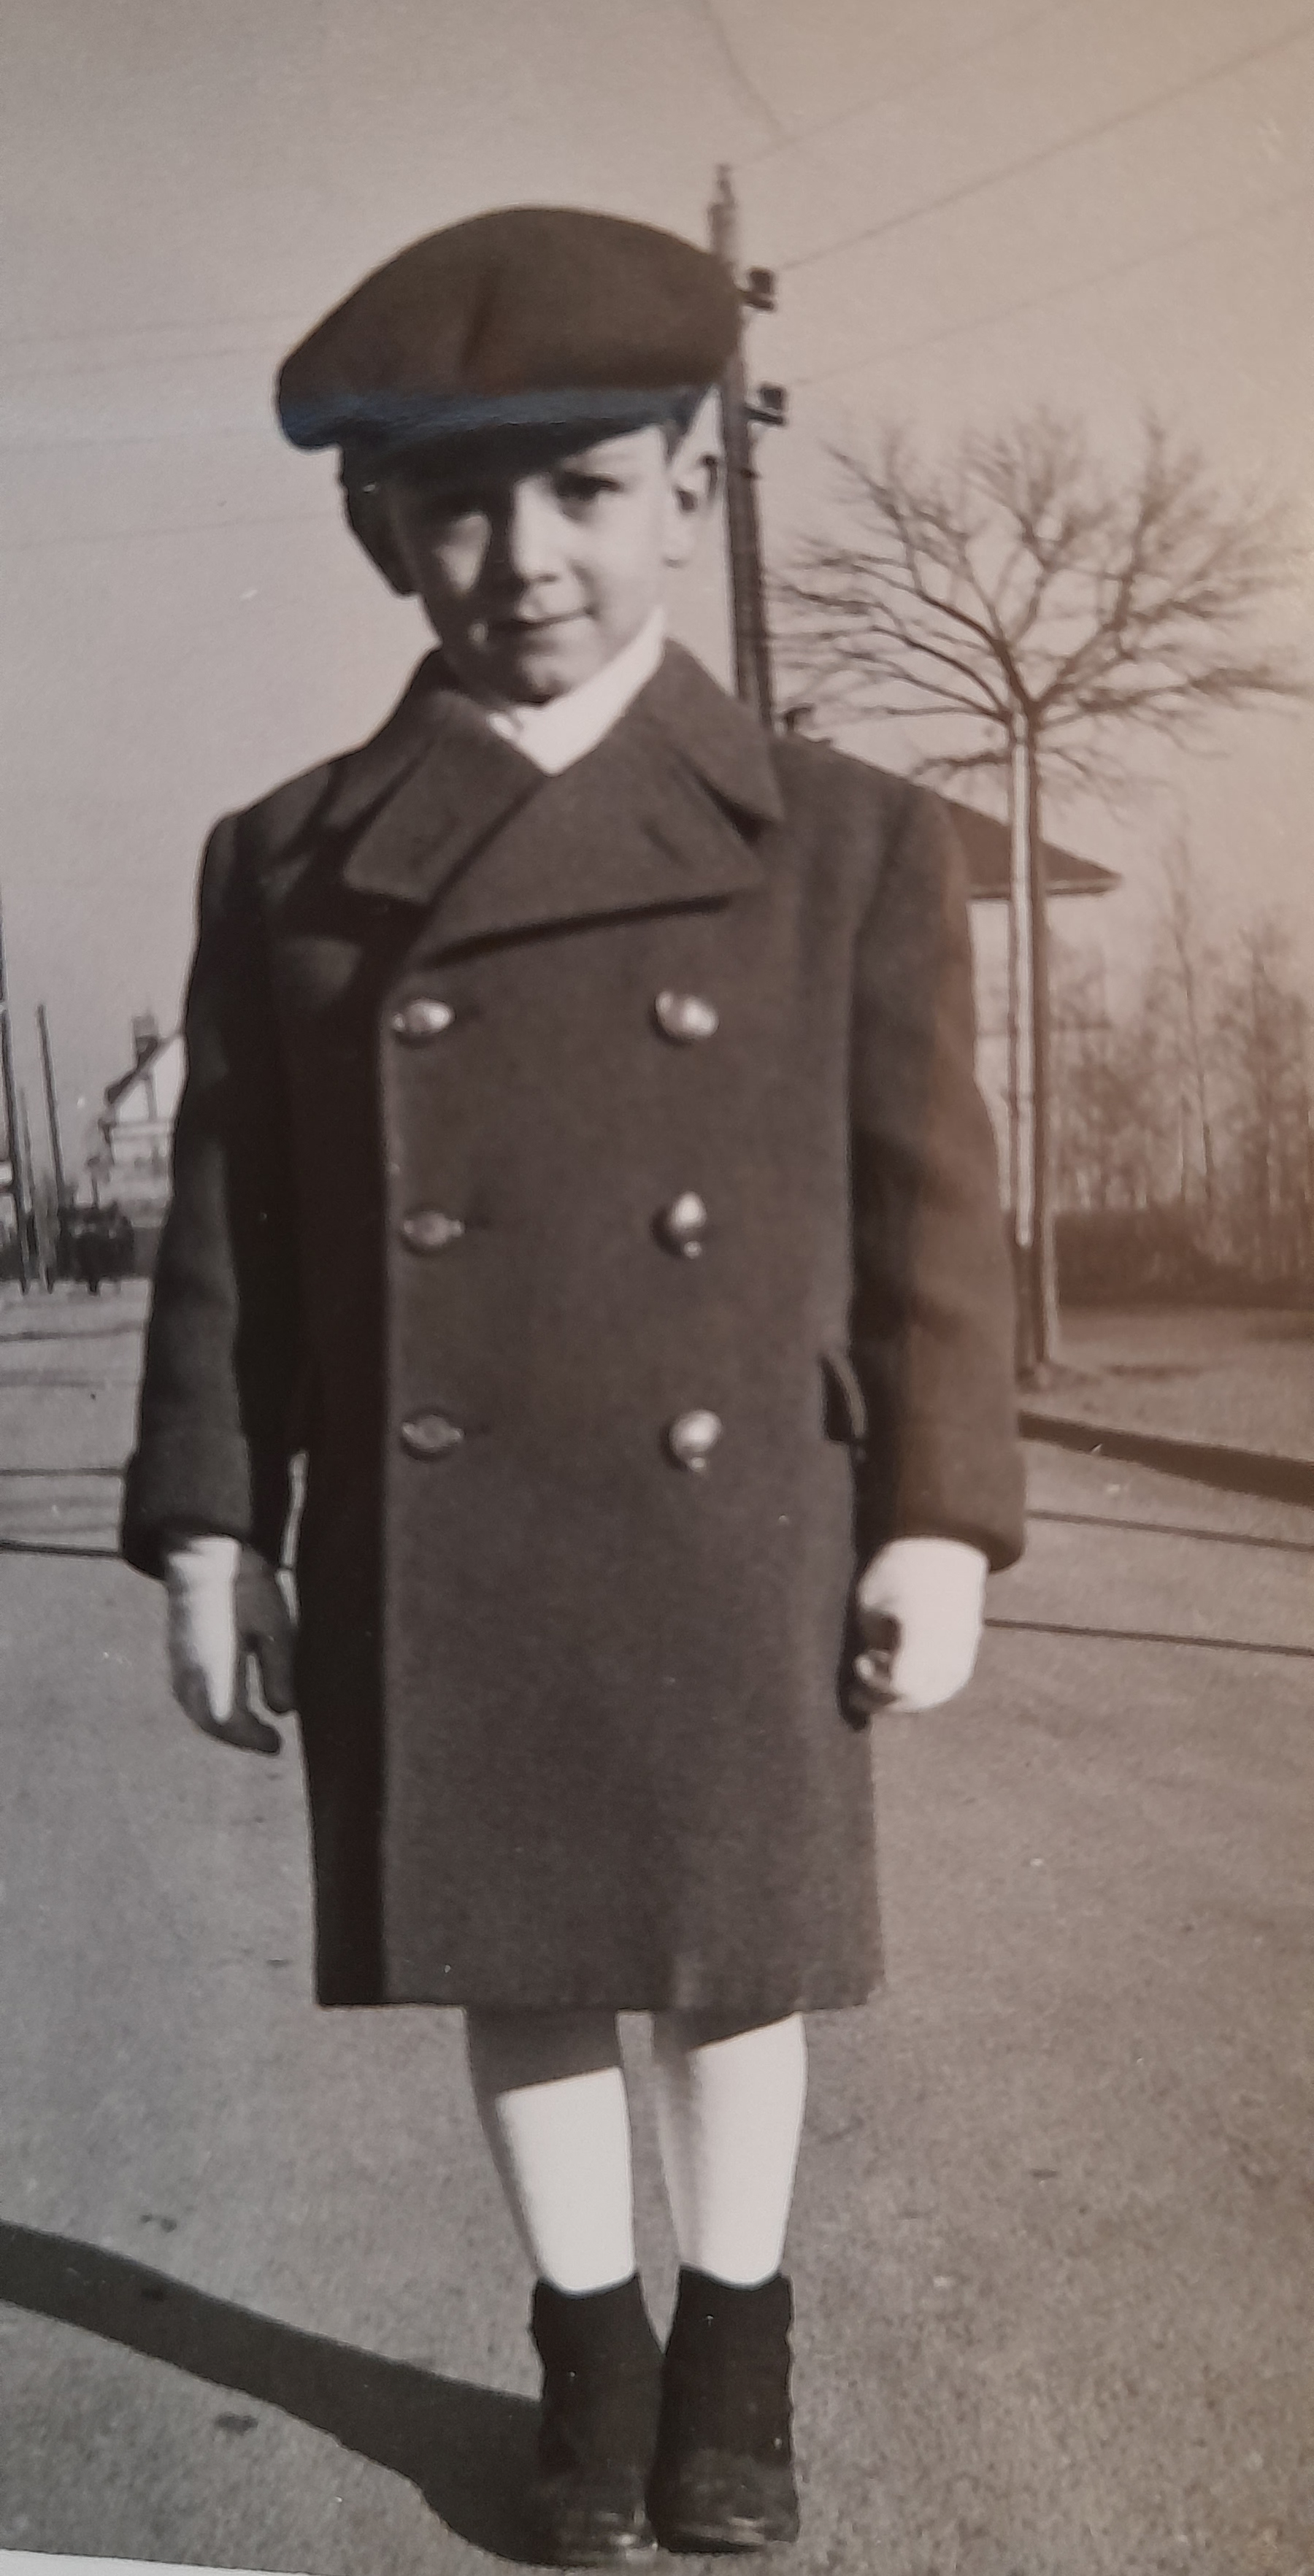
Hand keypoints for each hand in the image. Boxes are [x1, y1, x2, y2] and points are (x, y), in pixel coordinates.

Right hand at [164, 1536, 295, 1755]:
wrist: (204, 1553)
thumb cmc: (245, 1586)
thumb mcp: (275, 1627)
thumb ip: (278, 1672)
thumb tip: (283, 1712)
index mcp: (215, 1669)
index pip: (230, 1723)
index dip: (253, 1740)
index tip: (277, 1744)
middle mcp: (190, 1673)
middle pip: (210, 1723)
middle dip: (239, 1738)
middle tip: (267, 1741)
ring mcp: (178, 1663)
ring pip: (196, 1712)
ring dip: (222, 1726)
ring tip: (250, 1727)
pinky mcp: (176, 1654)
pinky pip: (188, 1696)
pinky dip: (208, 1710)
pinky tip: (227, 1704)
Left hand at [849, 1536, 986, 1716]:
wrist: (945, 1545)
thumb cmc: (899, 1568)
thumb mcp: (870, 1602)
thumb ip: (873, 1640)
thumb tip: (876, 1664)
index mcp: (924, 1633)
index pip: (903, 1685)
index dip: (876, 1684)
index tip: (861, 1659)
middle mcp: (950, 1649)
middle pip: (919, 1698)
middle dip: (885, 1700)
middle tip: (858, 1688)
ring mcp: (964, 1652)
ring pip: (936, 1695)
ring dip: (905, 1696)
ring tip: (880, 1681)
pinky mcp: (969, 1651)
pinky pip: (947, 1684)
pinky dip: (923, 1687)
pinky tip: (902, 1673)